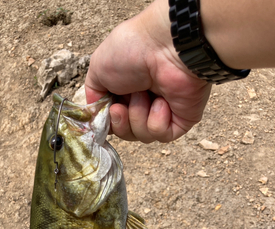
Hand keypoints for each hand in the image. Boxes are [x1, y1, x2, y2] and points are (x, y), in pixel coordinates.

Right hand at [85, 0, 211, 142]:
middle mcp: (144, 102)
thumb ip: (93, 97)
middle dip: (120, 124)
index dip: (108, 121)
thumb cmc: (131, 51)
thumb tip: (96, 117)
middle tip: (121, 107)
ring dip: (138, 117)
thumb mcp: (98, 69)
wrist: (165, 46)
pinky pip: (162, 135)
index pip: (113, 121)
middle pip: (126, 132)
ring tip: (145, 94)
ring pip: (143, 136)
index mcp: (125, 91)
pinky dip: (157, 121)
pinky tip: (162, 102)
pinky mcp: (181, 120)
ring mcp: (163, 112)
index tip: (108, 110)